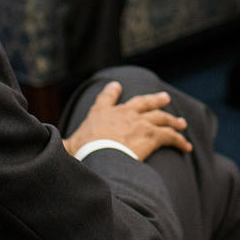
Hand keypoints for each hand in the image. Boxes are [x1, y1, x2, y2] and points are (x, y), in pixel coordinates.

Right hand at [64, 81, 190, 158]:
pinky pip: (170, 136)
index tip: (116, 86)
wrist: (98, 154)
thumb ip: (64, 144)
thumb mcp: (68, 144)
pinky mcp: (151, 135)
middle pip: (143, 103)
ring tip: (181, 124)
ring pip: (161, 118)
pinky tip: (186, 147)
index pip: (106, 98)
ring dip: (172, 121)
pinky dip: (179, 141)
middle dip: (155, 100)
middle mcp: (122, 114)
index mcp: (101, 113)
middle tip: (164, 98)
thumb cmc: (81, 151)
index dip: (111, 91)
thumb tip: (53, 148)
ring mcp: (139, 123)